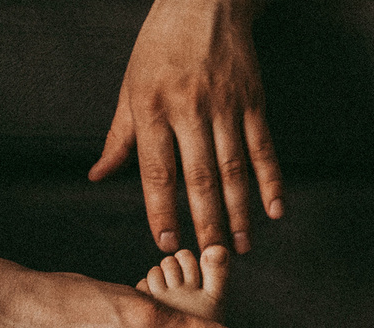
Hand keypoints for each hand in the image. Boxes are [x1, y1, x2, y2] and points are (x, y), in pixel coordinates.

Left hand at [91, 0, 283, 253]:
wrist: (203, 4)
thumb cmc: (161, 47)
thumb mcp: (130, 86)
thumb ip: (119, 136)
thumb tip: (98, 175)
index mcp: (152, 107)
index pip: (157, 170)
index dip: (162, 210)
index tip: (168, 242)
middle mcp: (189, 110)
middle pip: (199, 178)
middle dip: (206, 222)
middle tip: (211, 257)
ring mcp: (224, 107)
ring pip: (234, 170)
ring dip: (239, 213)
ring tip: (241, 246)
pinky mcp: (252, 102)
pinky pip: (263, 149)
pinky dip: (271, 182)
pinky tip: (274, 211)